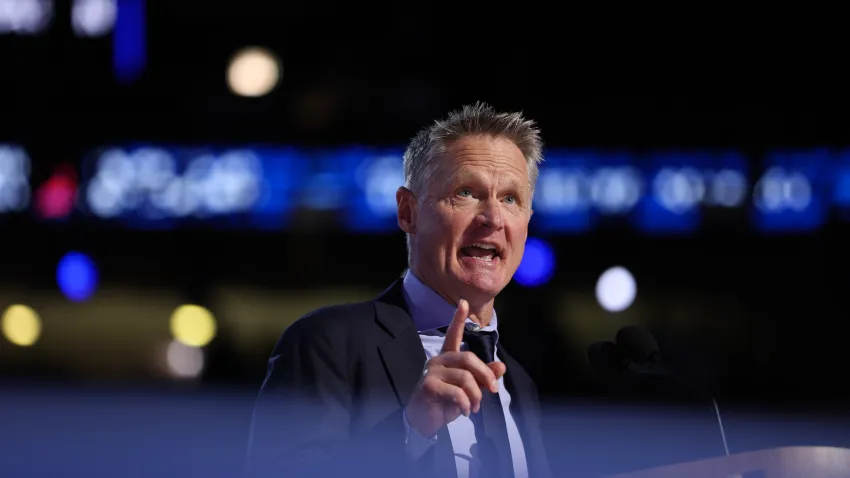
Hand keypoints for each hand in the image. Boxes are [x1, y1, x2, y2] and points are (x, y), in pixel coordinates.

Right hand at [405, 299, 506, 437]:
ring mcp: (432, 372)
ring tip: (475, 408)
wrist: (424, 421)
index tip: (463, 302)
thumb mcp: (469, 390)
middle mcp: (438, 360)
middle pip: (468, 358)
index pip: (453, 335)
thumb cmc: (445, 403)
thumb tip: (502, 367)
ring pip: (465, 377)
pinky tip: (465, 411)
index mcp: (447, 358)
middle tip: (493, 390)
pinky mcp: (429, 386)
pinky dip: (466, 403)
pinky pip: (457, 392)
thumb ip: (484, 378)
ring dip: (476, 395)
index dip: (458, 319)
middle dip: (485, 374)